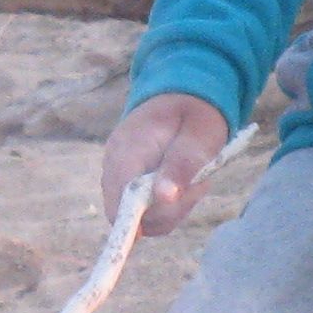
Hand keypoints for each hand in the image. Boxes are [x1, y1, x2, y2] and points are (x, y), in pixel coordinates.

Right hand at [100, 93, 230, 237]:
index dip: (142, 217)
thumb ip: (181, 166)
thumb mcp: (198, 137)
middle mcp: (114, 164)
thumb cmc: (194, 114)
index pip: (120, 201)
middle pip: (127, 213)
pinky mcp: (127, 180)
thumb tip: (164, 198)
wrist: (184, 96)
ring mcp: (118, 173)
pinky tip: (182, 185)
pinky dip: (167, 207)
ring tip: (192, 183)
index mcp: (127, 150)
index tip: (177, 207)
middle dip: (167, 211)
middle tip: (195, 186)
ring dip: (171, 210)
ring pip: (138, 215)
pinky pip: (143, 208)